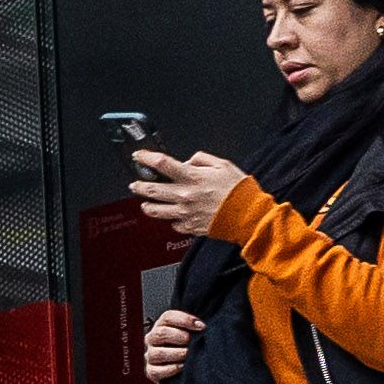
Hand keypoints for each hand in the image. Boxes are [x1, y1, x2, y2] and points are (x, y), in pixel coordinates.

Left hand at [125, 145, 251, 238]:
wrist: (249, 216)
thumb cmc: (238, 190)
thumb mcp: (222, 164)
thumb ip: (201, 160)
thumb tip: (187, 162)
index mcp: (192, 178)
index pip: (162, 164)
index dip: (146, 158)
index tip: (139, 156)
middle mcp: (185, 196)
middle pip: (152, 190)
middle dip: (139, 185)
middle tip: (135, 184)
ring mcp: (185, 213)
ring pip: (156, 211)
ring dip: (147, 205)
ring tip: (145, 203)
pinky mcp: (190, 227)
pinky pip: (173, 224)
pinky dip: (170, 219)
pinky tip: (171, 215)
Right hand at [142, 305, 202, 382]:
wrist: (181, 373)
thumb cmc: (188, 348)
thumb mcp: (191, 334)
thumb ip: (194, 328)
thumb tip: (202, 327)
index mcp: (161, 325)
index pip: (168, 317)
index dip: (185, 320)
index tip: (202, 327)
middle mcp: (153, 338)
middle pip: (161, 333)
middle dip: (180, 337)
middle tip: (191, 342)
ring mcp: (150, 355)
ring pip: (158, 353)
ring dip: (176, 354)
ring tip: (188, 356)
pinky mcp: (151, 371)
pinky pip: (156, 371)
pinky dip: (171, 369)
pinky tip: (182, 367)